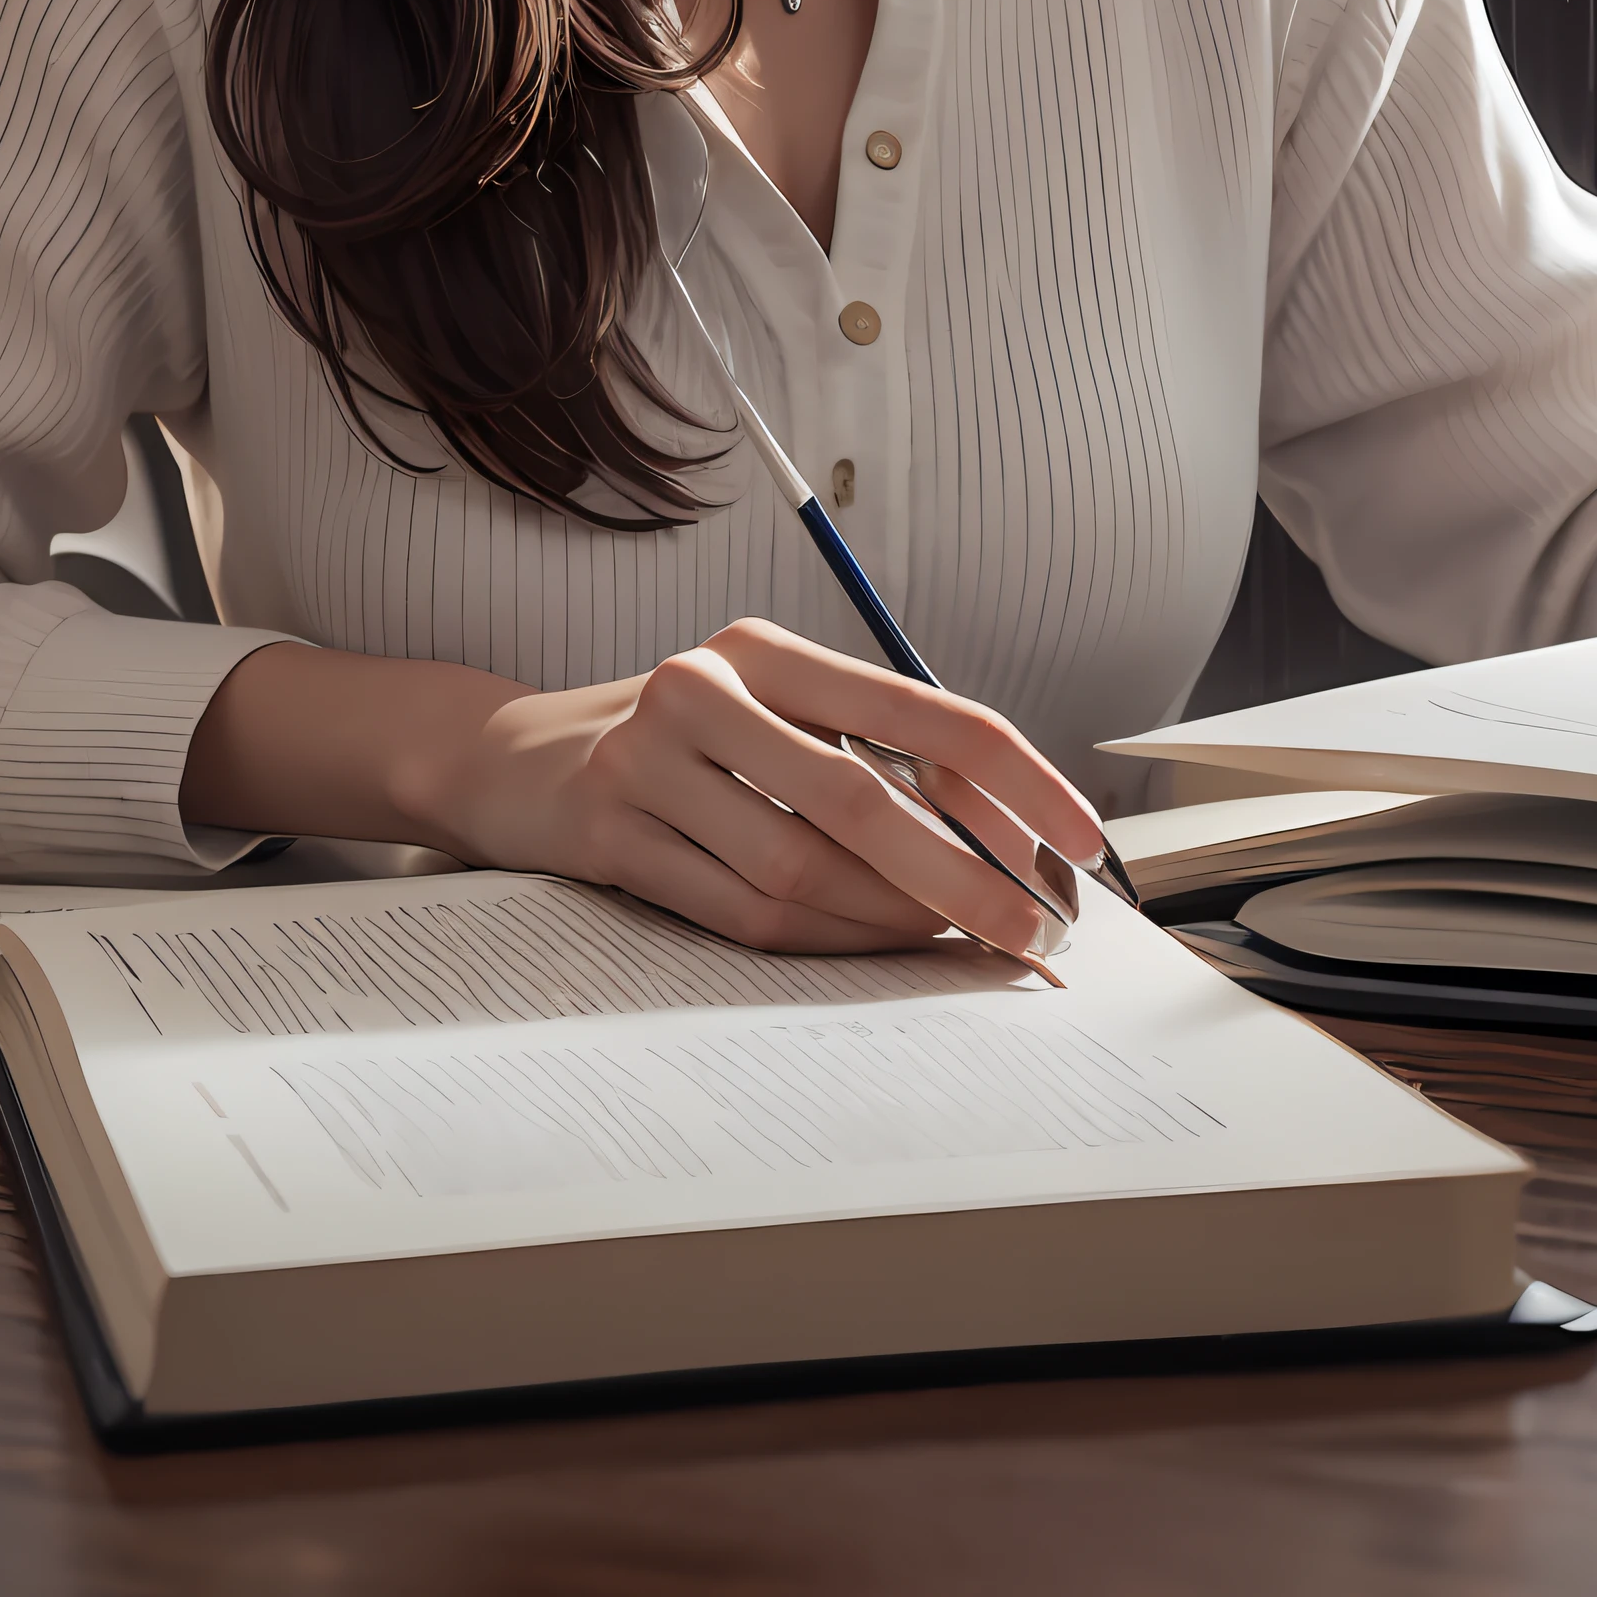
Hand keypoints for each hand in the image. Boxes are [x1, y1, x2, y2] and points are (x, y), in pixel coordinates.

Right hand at [402, 619, 1103, 961]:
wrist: (515, 761)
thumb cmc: (681, 742)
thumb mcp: (768, 713)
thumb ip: (866, 755)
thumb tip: (1006, 838)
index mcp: (766, 647)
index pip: (920, 710)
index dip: (1012, 777)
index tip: (1081, 838)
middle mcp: (706, 689)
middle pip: (863, 800)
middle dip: (964, 876)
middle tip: (1034, 930)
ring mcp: (649, 762)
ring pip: (803, 870)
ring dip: (893, 921)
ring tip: (955, 943)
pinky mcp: (611, 836)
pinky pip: (741, 912)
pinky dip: (823, 941)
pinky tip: (872, 948)